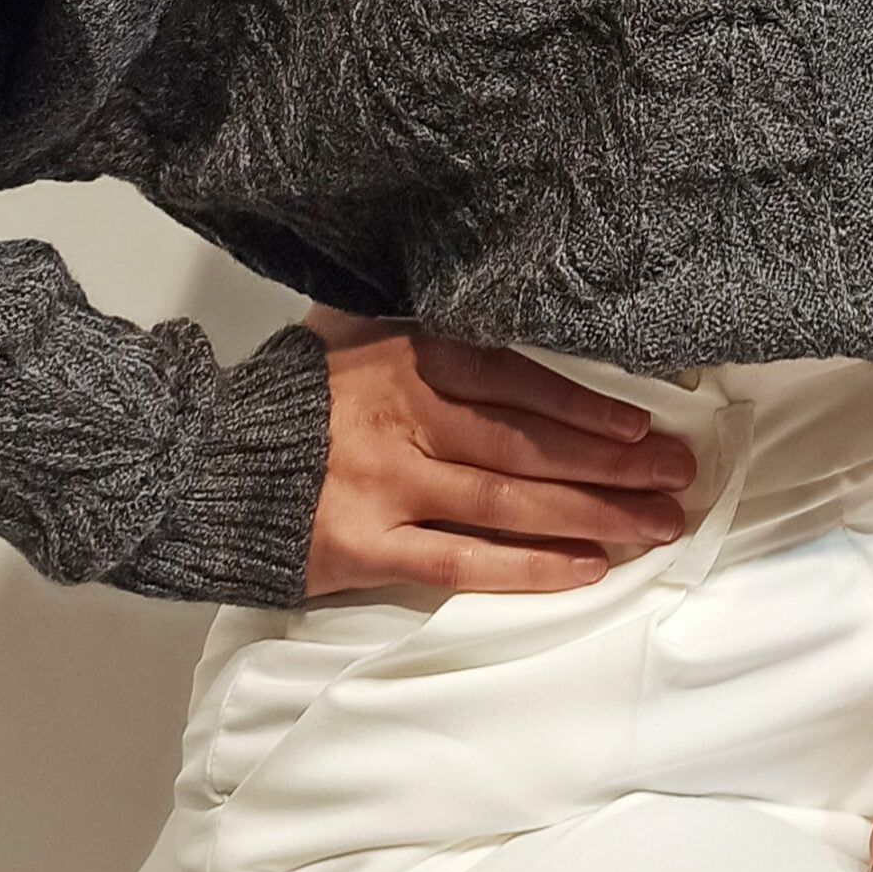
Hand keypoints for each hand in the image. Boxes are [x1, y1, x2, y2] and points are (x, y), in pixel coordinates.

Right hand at [299, 309, 699, 599]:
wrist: (196, 462)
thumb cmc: (287, 400)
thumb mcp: (349, 337)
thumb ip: (417, 329)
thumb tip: (489, 303)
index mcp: (409, 360)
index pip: (520, 381)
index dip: (589, 406)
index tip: (646, 426)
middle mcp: (407, 420)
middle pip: (531, 446)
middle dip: (614, 466)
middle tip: (676, 479)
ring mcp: (389, 486)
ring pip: (512, 503)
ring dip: (593, 516)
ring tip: (654, 526)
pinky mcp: (367, 546)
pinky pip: (464, 561)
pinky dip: (529, 566)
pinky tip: (585, 568)